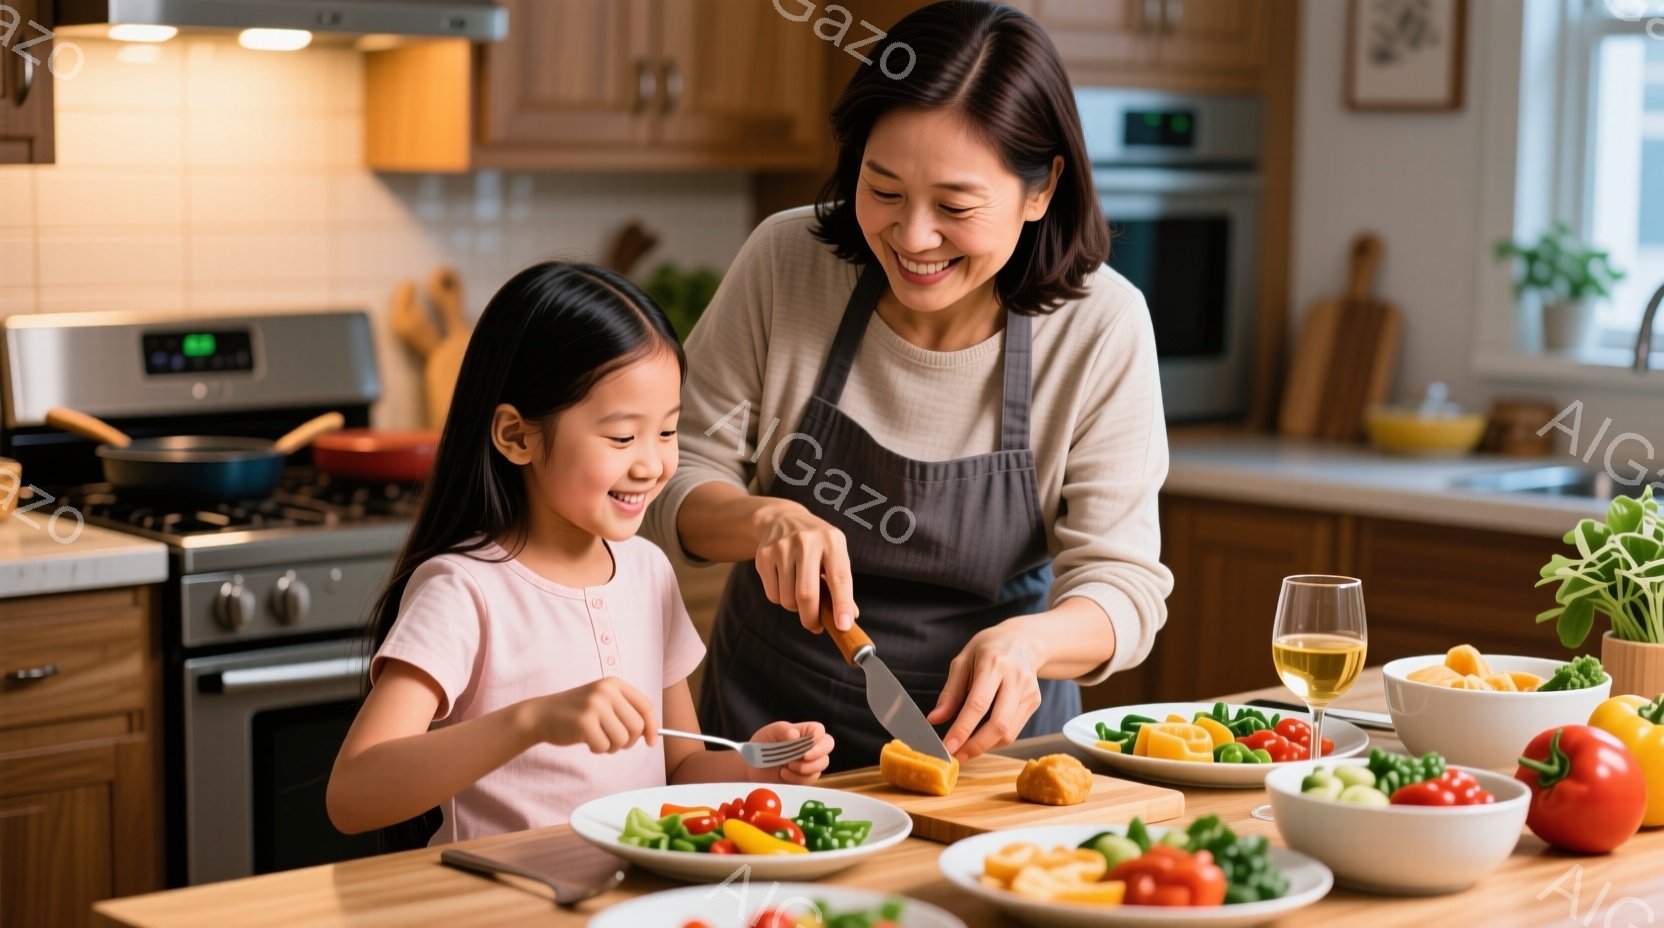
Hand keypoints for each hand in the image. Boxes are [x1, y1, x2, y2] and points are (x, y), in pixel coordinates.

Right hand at [524, 677, 657, 753]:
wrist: (541, 714)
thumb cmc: (577, 713)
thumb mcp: (603, 702)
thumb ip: (626, 712)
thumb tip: (653, 733)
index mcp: (614, 684)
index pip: (646, 705)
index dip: (652, 726)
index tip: (651, 742)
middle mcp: (606, 691)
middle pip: (637, 726)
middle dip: (629, 741)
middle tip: (614, 742)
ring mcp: (595, 705)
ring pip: (622, 739)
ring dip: (612, 747)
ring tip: (599, 740)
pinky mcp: (584, 722)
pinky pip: (604, 746)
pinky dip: (598, 749)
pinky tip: (586, 741)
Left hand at [748, 720, 833, 784]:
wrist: (752, 768)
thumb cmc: (761, 746)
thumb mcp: (769, 733)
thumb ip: (782, 730)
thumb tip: (795, 734)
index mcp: (803, 731)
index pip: (818, 730)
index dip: (817, 736)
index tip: (807, 743)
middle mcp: (810, 746)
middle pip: (828, 745)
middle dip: (819, 752)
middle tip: (804, 757)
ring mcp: (809, 762)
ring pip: (822, 763)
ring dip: (807, 767)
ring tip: (788, 766)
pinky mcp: (805, 778)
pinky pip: (811, 779)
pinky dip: (798, 778)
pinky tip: (784, 774)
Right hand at [754, 501, 857, 632]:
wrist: (781, 519)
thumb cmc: (816, 544)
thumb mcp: (834, 554)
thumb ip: (841, 584)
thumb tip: (848, 618)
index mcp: (832, 541)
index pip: (839, 578)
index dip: (842, 604)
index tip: (843, 626)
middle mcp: (806, 542)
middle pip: (806, 594)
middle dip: (811, 618)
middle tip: (815, 626)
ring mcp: (782, 548)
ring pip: (787, 599)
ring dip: (795, 608)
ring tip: (800, 595)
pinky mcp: (764, 556)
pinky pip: (773, 594)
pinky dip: (781, 599)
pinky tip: (785, 584)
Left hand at [927, 622, 1043, 760]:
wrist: (1024, 640)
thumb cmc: (988, 649)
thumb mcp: (962, 661)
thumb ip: (950, 692)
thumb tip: (934, 719)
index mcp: (994, 664)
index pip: (978, 704)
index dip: (963, 728)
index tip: (948, 746)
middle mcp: (1015, 678)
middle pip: (999, 724)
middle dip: (976, 746)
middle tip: (956, 756)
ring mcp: (1029, 691)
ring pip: (1008, 732)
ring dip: (985, 746)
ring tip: (965, 748)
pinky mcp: (1035, 702)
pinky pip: (1014, 730)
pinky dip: (995, 739)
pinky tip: (982, 735)